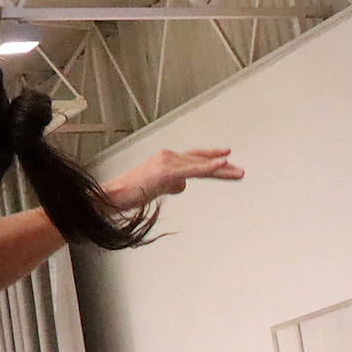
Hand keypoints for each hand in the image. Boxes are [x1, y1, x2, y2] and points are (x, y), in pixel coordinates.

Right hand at [101, 147, 242, 211]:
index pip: (193, 157)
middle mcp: (166, 156)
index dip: (210, 158)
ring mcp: (166, 162)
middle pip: (199, 160)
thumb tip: (183, 185)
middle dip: (221, 166)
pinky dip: (209, 166)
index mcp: (164, 159)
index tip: (227, 159)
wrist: (112, 196)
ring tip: (238, 173)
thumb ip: (171, 184)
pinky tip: (223, 163)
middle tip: (239, 171)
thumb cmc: (129, 194)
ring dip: (220, 169)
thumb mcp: (156, 188)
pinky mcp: (167, 171)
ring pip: (200, 165)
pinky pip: (194, 169)